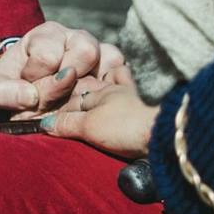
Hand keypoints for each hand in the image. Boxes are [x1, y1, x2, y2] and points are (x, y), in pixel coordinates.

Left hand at [0, 20, 123, 115]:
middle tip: (51, 95)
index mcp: (44, 35)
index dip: (35, 77)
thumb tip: (31, 96)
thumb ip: (2, 93)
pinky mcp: (113, 68)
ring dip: (89, 86)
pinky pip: (122, 71)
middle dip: (66, 82)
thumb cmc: (10, 92)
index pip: (48, 55)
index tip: (27, 84)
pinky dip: (109, 87)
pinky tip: (88, 99)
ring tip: (69, 99)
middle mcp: (73, 36)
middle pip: (85, 50)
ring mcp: (98, 50)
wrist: (27, 104)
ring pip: (109, 57)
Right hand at [40, 61, 156, 158]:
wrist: (168, 130)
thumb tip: (44, 122)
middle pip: (91, 89)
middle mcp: (116, 89)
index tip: (48, 118)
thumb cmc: (128, 126)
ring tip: (100, 85)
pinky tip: (130, 84)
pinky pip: (139, 84)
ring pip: (116, 82)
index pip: (72, 100)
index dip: (60, 109)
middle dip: (78, 92)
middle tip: (68, 99)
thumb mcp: (91, 127)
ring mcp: (137, 93)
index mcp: (98, 93)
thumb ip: (67, 123)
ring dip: (107, 82)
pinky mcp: (155, 101)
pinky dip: (131, 82)